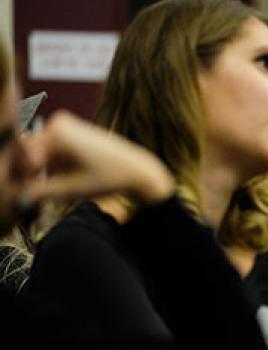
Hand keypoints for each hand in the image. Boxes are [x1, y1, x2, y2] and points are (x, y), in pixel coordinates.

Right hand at [18, 110, 173, 206]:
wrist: (138, 170)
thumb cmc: (111, 178)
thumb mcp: (72, 189)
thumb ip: (39, 193)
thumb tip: (16, 198)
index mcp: (57, 131)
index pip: (24, 157)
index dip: (22, 179)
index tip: (24, 195)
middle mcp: (58, 122)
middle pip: (30, 152)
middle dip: (29, 174)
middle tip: (33, 196)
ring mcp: (64, 125)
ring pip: (39, 152)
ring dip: (40, 171)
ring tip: (50, 189)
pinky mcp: (71, 132)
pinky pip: (51, 150)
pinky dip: (51, 165)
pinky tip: (61, 179)